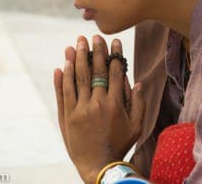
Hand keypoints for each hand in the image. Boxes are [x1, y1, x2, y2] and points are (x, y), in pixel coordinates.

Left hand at [54, 35, 144, 183]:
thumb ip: (139, 103)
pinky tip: (63, 65)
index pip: (115, 72)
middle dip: (94, 51)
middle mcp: (98, 103)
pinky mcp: (67, 116)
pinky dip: (62, 79)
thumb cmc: (120, 145)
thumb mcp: (137, 126)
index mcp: (116, 103)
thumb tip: (139, 81)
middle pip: (95, 71)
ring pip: (77, 79)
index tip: (113, 41)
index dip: (114, 55)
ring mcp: (80, 109)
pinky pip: (64, 93)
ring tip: (75, 44)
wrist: (99, 166)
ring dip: (76, 59)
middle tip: (92, 36)